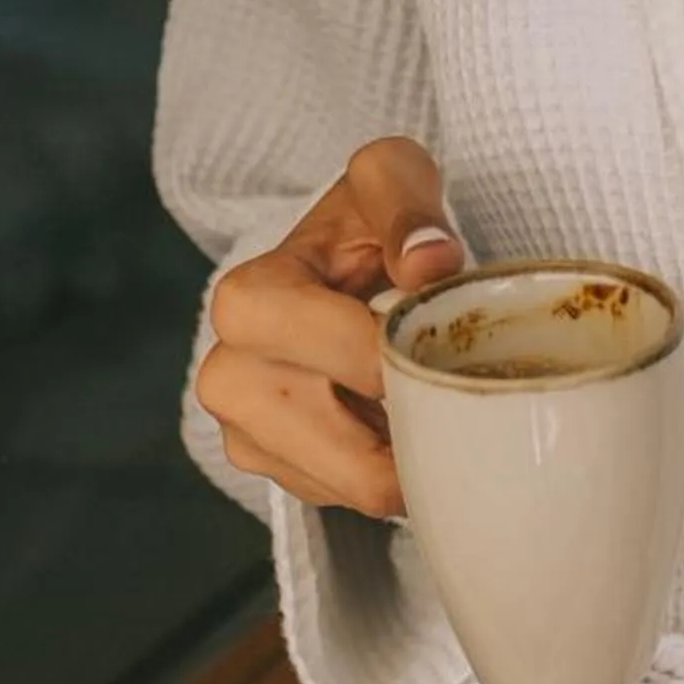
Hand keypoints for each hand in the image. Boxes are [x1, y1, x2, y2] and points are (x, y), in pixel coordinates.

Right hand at [195, 139, 464, 517]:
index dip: (411, 367)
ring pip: (355, 491)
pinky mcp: (269, 472)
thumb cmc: (362, 226)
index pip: (350, 363)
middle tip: (454, 399)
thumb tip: (431, 262)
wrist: (333, 271)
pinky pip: (347, 501)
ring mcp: (244, 434)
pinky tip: (390, 427)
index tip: (444, 349)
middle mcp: (228, 375)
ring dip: (405, 459)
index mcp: (250, 302)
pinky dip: (383, 472)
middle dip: (416, 435)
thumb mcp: (387, 181)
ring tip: (422, 409)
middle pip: (352, 457)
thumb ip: (408, 203)